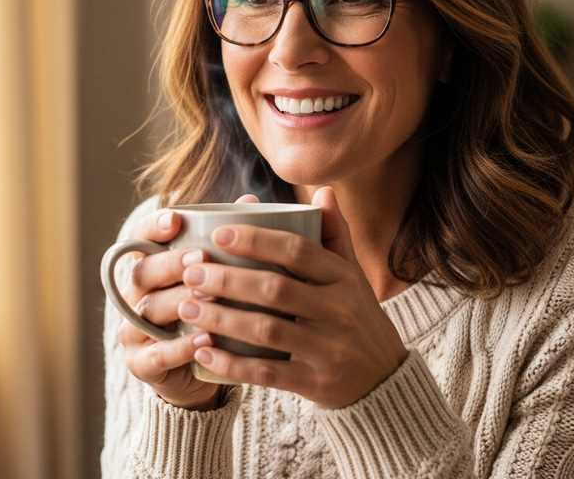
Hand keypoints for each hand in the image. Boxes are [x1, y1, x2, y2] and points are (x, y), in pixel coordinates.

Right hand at [116, 208, 220, 409]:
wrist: (200, 370)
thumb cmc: (210, 310)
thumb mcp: (217, 275)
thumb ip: (228, 240)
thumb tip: (251, 200)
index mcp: (150, 265)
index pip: (139, 238)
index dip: (153, 227)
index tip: (175, 219)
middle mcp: (134, 294)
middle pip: (143, 272)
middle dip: (170, 263)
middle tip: (199, 257)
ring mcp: (133, 330)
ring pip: (149, 310)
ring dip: (179, 302)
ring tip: (210, 298)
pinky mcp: (140, 364)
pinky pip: (156, 354)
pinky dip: (180, 347)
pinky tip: (206, 339)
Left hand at [179, 187, 408, 408]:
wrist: (385, 379)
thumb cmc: (356, 314)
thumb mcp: (351, 274)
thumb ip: (334, 233)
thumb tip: (322, 190)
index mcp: (343, 276)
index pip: (297, 250)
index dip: (257, 240)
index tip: (218, 233)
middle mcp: (339, 310)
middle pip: (275, 289)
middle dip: (228, 279)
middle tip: (191, 272)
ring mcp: (329, 349)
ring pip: (266, 330)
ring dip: (222, 319)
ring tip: (188, 306)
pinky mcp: (317, 383)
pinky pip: (268, 373)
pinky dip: (232, 364)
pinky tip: (203, 351)